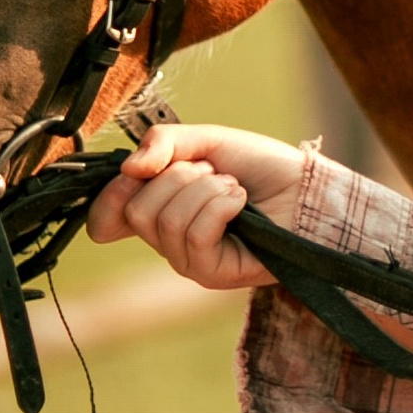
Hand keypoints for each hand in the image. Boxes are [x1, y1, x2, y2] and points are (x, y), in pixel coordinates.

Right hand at [84, 122, 306, 287]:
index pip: (106, 219)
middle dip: (177, 178)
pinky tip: (240, 202)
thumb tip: (129, 168)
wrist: (306, 187)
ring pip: (167, 220)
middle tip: (211, 172)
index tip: (137, 172)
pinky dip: (220, 206)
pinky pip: (195, 235)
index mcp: (158, 208)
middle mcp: (167, 239)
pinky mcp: (212, 273)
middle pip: (136, 212)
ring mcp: (188, 260)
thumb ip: (164, 142)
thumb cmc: (260, 167)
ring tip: (232, 187)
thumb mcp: (207, 140)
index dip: (111, 196)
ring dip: (206, 189)